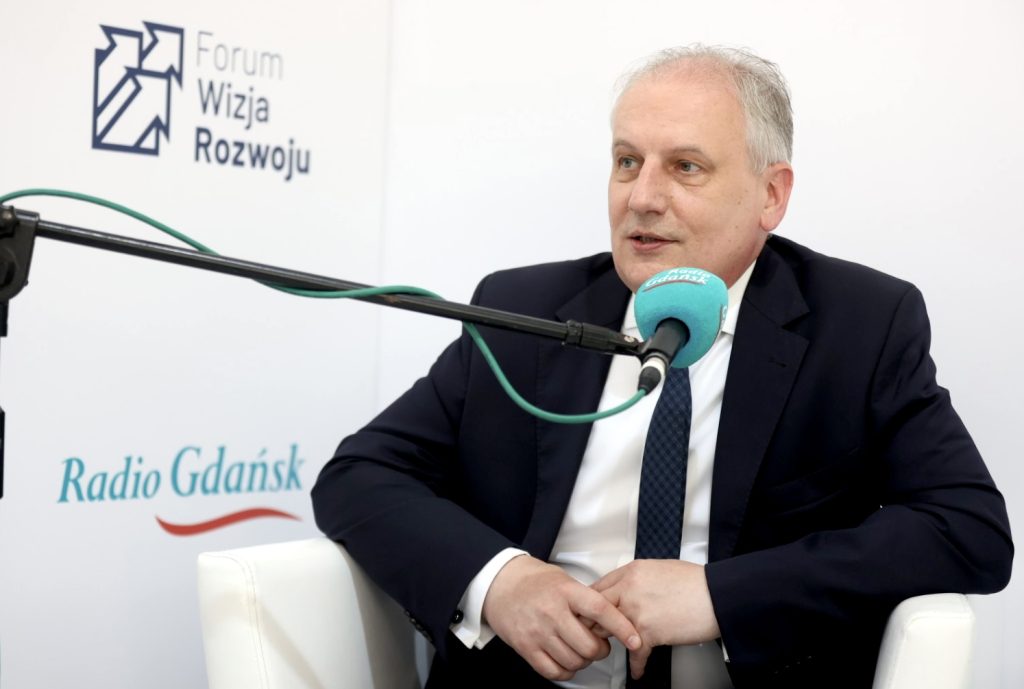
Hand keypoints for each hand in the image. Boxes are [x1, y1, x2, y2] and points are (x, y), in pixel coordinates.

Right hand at [482, 555, 643, 681]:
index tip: (635, 639)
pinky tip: (566, 660)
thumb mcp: (564, 580)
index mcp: (566, 591)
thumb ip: (586, 598)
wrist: (500, 584)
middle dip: (600, 650)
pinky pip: (553, 670)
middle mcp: (552, 612)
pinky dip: (566, 671)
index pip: (601, 610)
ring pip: (574, 660)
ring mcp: (538, 632)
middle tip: (599, 644)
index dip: (621, 627)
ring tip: (581, 650)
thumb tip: (614, 616)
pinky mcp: (526, 647)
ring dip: (584, 661)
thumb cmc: (535, 582)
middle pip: (588, 645)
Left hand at [591, 560, 719, 679]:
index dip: (593, 604)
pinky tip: (638, 670)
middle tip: (596, 633)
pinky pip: (634, 654)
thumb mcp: (660, 568)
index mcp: (631, 571)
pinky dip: (637, 665)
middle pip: (595, 609)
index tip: (592, 613)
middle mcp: (629, 589)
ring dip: (612, 643)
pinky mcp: (648, 632)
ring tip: (613, 650)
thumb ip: (638, 578)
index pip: (598, 588)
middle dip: (594, 623)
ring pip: (609, 631)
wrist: (717, 595)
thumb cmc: (696, 582)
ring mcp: (636, 611)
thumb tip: (629, 587)